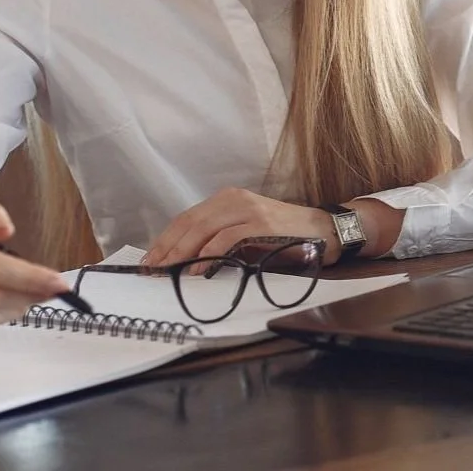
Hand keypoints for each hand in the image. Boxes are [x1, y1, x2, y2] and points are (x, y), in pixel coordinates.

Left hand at [144, 188, 341, 267]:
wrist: (322, 230)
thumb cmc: (282, 236)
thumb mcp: (245, 233)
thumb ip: (219, 240)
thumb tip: (186, 263)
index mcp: (227, 199)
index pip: (186, 219)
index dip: (165, 240)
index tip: (149, 262)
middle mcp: (234, 199)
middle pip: (189, 222)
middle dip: (167, 248)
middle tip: (151, 271)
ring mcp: (248, 210)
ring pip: (203, 229)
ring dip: (181, 253)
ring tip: (168, 272)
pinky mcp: (260, 224)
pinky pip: (226, 239)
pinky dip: (208, 255)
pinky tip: (197, 270)